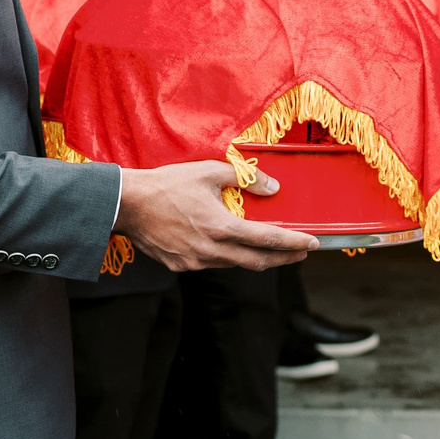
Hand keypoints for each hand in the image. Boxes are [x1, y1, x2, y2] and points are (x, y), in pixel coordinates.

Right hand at [113, 160, 315, 271]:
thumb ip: (245, 179)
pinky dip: (227, 256)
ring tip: (270, 248)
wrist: (127, 205)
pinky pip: (212, 264)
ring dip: (255, 257)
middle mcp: (211, 251)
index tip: (312, 244)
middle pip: (257, 261)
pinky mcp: (181, 267)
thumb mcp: (209, 172)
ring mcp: (195, 263)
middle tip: (301, 253)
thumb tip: (272, 188)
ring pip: (234, 264)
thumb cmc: (167, 184)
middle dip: (283, 258)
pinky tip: (230, 245)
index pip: (267, 240)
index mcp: (221, 227)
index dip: (293, 243)